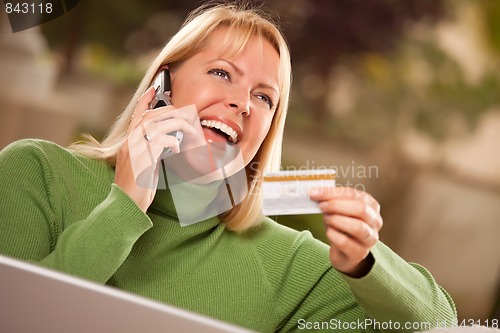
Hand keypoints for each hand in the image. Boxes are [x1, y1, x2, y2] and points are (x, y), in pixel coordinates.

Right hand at [114, 87, 201, 211]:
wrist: (125, 206)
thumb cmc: (136, 188)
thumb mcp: (143, 165)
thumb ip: (151, 152)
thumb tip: (168, 142)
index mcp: (129, 143)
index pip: (137, 116)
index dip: (145, 101)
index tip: (154, 89)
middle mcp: (129, 143)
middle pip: (151, 117)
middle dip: (172, 113)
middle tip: (188, 117)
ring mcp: (134, 151)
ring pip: (156, 125)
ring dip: (177, 125)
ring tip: (191, 131)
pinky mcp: (142, 161)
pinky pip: (160, 142)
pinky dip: (173, 141)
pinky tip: (178, 148)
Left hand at [310, 186, 382, 277]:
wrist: (343, 252)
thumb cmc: (341, 227)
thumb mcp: (337, 210)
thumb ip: (330, 200)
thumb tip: (315, 192)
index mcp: (371, 205)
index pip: (354, 194)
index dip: (333, 192)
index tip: (315, 192)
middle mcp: (375, 221)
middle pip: (361, 209)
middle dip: (337, 205)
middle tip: (321, 206)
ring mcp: (370, 239)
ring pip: (358, 227)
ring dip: (337, 220)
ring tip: (326, 219)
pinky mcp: (360, 253)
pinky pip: (346, 242)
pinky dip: (333, 235)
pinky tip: (329, 232)